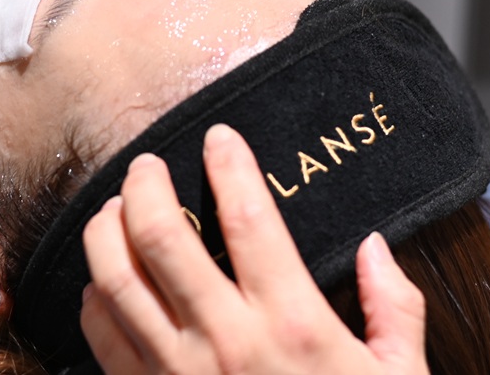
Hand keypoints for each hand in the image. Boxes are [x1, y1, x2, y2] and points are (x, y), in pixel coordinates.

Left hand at [81, 123, 429, 374]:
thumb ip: (394, 309)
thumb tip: (375, 249)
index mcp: (293, 325)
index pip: (250, 218)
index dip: (230, 164)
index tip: (220, 137)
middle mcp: (225, 341)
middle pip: (159, 237)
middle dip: (145, 184)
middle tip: (147, 163)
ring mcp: (177, 373)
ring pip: (114, 281)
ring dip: (105, 231)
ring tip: (115, 207)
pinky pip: (101, 337)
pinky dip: (95, 298)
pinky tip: (106, 281)